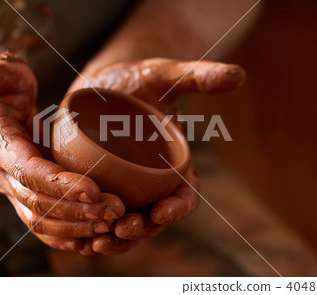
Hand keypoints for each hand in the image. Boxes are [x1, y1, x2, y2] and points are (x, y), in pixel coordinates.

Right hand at [0, 51, 125, 252]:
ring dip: (77, 226)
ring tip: (113, 222)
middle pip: (38, 203)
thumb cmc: (2, 88)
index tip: (94, 188)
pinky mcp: (25, 196)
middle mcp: (2, 174)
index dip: (58, 183)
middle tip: (116, 209)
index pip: (27, 171)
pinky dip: (66, 235)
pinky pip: (43, 225)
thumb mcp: (2, 71)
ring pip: (41, 221)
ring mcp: (12, 189)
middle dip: (77, 209)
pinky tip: (94, 237)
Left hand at [69, 58, 244, 251]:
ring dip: (116, 239)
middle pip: (154, 218)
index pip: (185, 195)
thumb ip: (198, 76)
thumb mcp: (165, 75)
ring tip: (97, 242)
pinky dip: (93, 231)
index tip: (162, 212)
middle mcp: (152, 183)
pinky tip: (78, 239)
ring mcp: (127, 188)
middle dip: (142, 229)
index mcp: (175, 165)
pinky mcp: (103, 187)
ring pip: (127, 225)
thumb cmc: (139, 80)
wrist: (106, 84)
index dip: (177, 208)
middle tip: (122, 228)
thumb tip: (238, 75)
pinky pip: (101, 217)